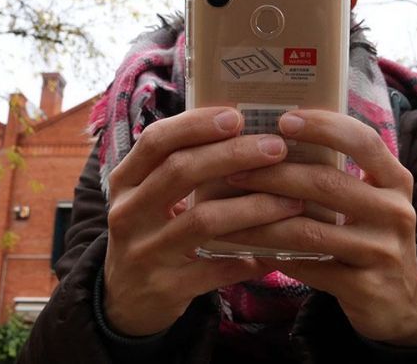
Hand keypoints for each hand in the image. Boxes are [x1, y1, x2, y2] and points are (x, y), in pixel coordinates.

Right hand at [103, 107, 303, 335]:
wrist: (125, 300)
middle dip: (233, 155)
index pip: (156, 141)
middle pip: (180, 172)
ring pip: (203, 220)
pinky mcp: (165, 287)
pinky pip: (216, 269)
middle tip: (276, 148)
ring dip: (253, 207)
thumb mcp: (149, 196)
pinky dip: (250, 258)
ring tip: (292, 199)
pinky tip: (278, 252)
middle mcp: (128, 214)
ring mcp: (144, 252)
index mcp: (125, 182)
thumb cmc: (150, 232)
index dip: (196, 125)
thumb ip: (179, 166)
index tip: (237, 116)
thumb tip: (241, 127)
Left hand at [218, 110, 416, 345]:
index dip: (323, 127)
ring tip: (229, 211)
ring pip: (310, 230)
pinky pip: (308, 266)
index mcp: (395, 180)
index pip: (363, 141)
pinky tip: (247, 246)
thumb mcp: (368, 201)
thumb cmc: (369, 238)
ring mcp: (383, 251)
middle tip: (235, 170)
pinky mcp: (366, 287)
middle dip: (275, 174)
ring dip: (262, 219)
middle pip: (327, 183)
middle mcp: (395, 212)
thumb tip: (272, 141)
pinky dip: (274, 254)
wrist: (399, 302)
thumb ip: (337, 174)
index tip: (282, 120)